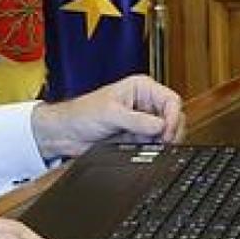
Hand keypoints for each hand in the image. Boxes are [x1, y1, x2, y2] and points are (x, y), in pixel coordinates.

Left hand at [31, 74, 184, 158]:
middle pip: (173, 118)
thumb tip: (160, 126)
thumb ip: (137, 120)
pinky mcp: (138, 137)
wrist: (66, 133)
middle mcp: (145, 103)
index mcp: (141, 88)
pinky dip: (152, 150)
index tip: (166, 133)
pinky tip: (141, 150)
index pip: (171, 100)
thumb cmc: (81, 114)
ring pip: (166, 134)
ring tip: (147, 146)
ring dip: (161, 142)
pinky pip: (155, 145)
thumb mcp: (110, 113)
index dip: (172, 117)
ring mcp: (143, 121)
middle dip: (170, 132)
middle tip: (162, 144)